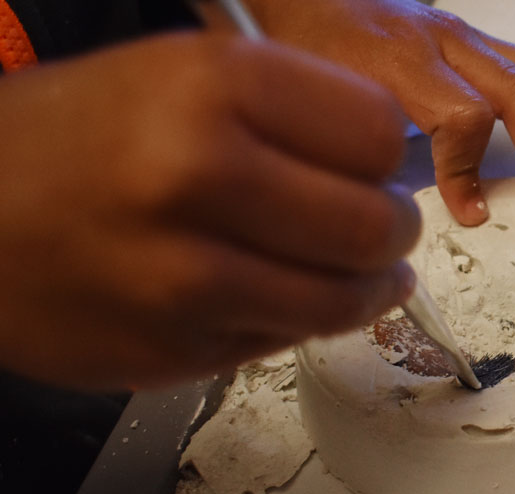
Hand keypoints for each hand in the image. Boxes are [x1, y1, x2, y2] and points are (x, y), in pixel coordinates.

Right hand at [0, 34, 416, 389]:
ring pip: (345, 298)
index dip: (383, 154)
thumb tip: (388, 165)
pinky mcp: (173, 350)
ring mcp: (184, 276)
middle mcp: (196, 175)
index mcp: (211, 86)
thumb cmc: (75, 139)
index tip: (373, 165)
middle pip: (375, 224)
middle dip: (393, 228)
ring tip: (362, 273)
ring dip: (367, 287)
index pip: (376, 134)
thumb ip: (293, 110)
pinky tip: (276, 293)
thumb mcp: (182, 75)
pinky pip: (286, 339)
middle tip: (384, 225)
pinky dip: (297, 319)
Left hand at [243, 0, 514, 228]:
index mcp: (399, 59)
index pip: (461, 114)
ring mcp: (464, 36)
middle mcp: (443, 41)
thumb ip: (367, 156)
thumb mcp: (323, 109)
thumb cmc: (308, 51)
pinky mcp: (474, 39)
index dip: (471, 173)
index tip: (472, 214)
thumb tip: (408, 215)